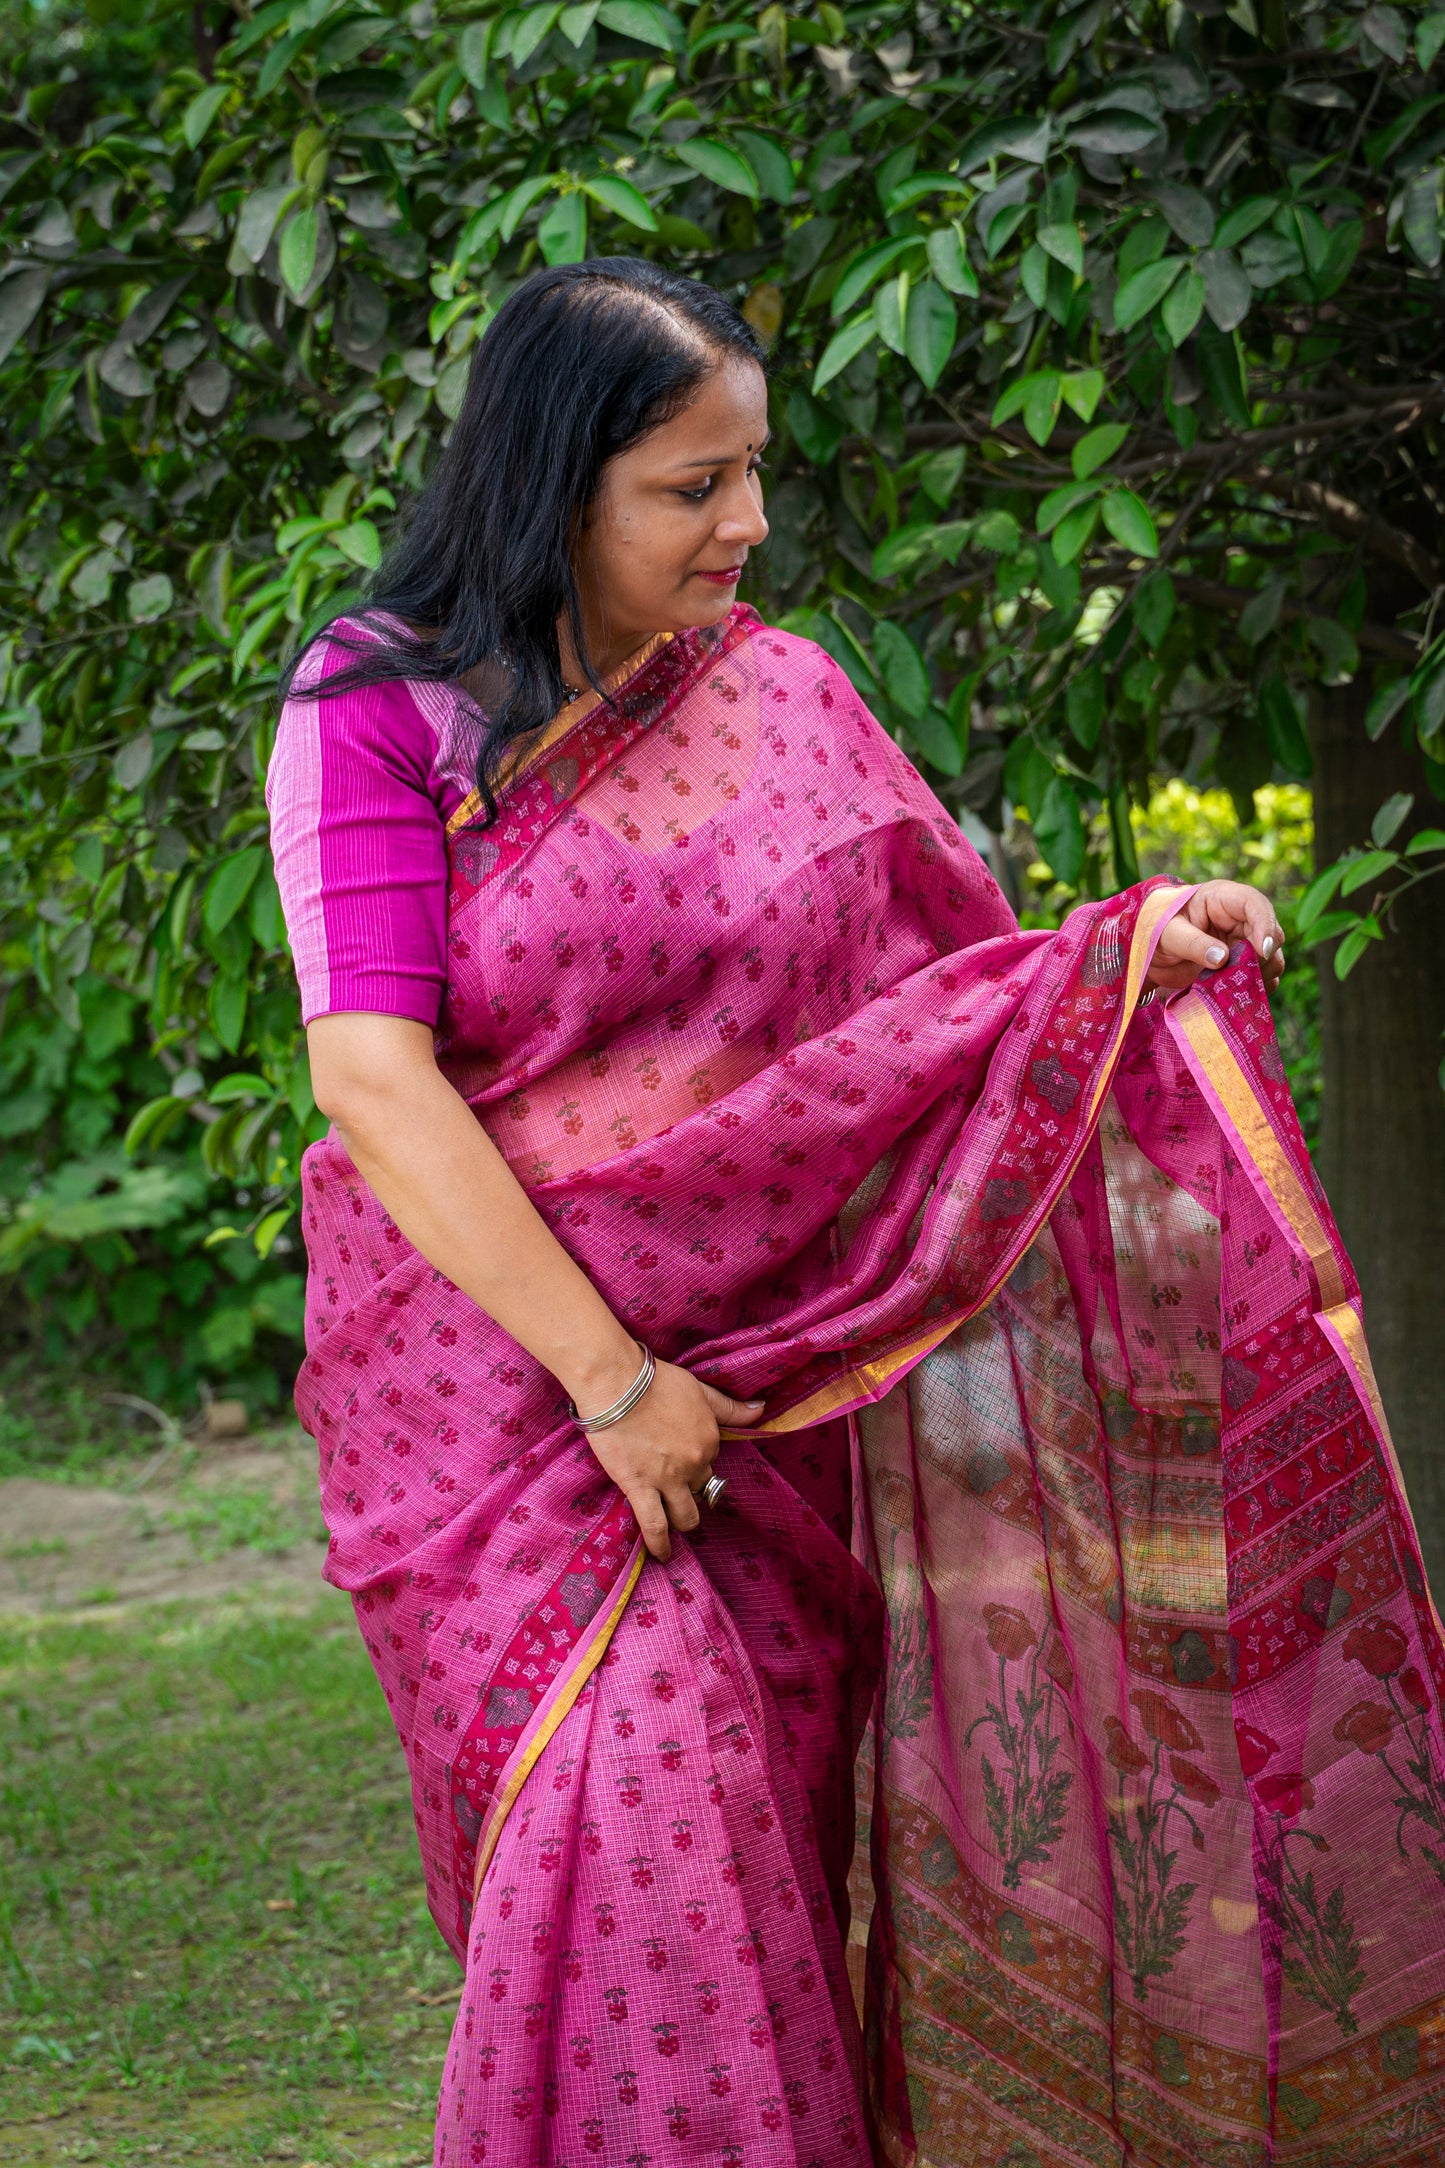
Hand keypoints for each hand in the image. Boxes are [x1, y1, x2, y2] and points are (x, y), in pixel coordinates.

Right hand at [575, 1355, 764, 1561]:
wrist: (617, 1384)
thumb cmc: (655, 1381)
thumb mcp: (700, 1390)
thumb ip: (730, 1407)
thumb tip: (762, 1409)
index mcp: (710, 1438)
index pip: (710, 1460)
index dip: (696, 1459)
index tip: (682, 1456)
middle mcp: (695, 1463)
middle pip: (701, 1489)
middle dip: (692, 1490)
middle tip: (678, 1489)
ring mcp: (669, 1479)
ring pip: (686, 1515)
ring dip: (684, 1522)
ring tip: (677, 1526)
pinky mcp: (640, 1488)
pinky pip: (655, 1525)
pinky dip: (660, 1544)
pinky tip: (663, 1556)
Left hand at [1147, 879, 1284, 994]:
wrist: (1148, 954)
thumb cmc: (1154, 932)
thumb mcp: (1168, 935)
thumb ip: (1193, 944)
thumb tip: (1222, 958)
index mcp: (1222, 899)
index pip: (1255, 904)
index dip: (1265, 925)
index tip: (1262, 950)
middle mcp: (1238, 919)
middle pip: (1271, 933)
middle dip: (1263, 956)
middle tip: (1241, 975)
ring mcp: (1242, 942)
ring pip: (1271, 957)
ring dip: (1261, 974)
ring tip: (1236, 987)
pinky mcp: (1241, 964)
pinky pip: (1262, 976)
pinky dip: (1258, 987)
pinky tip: (1241, 995)